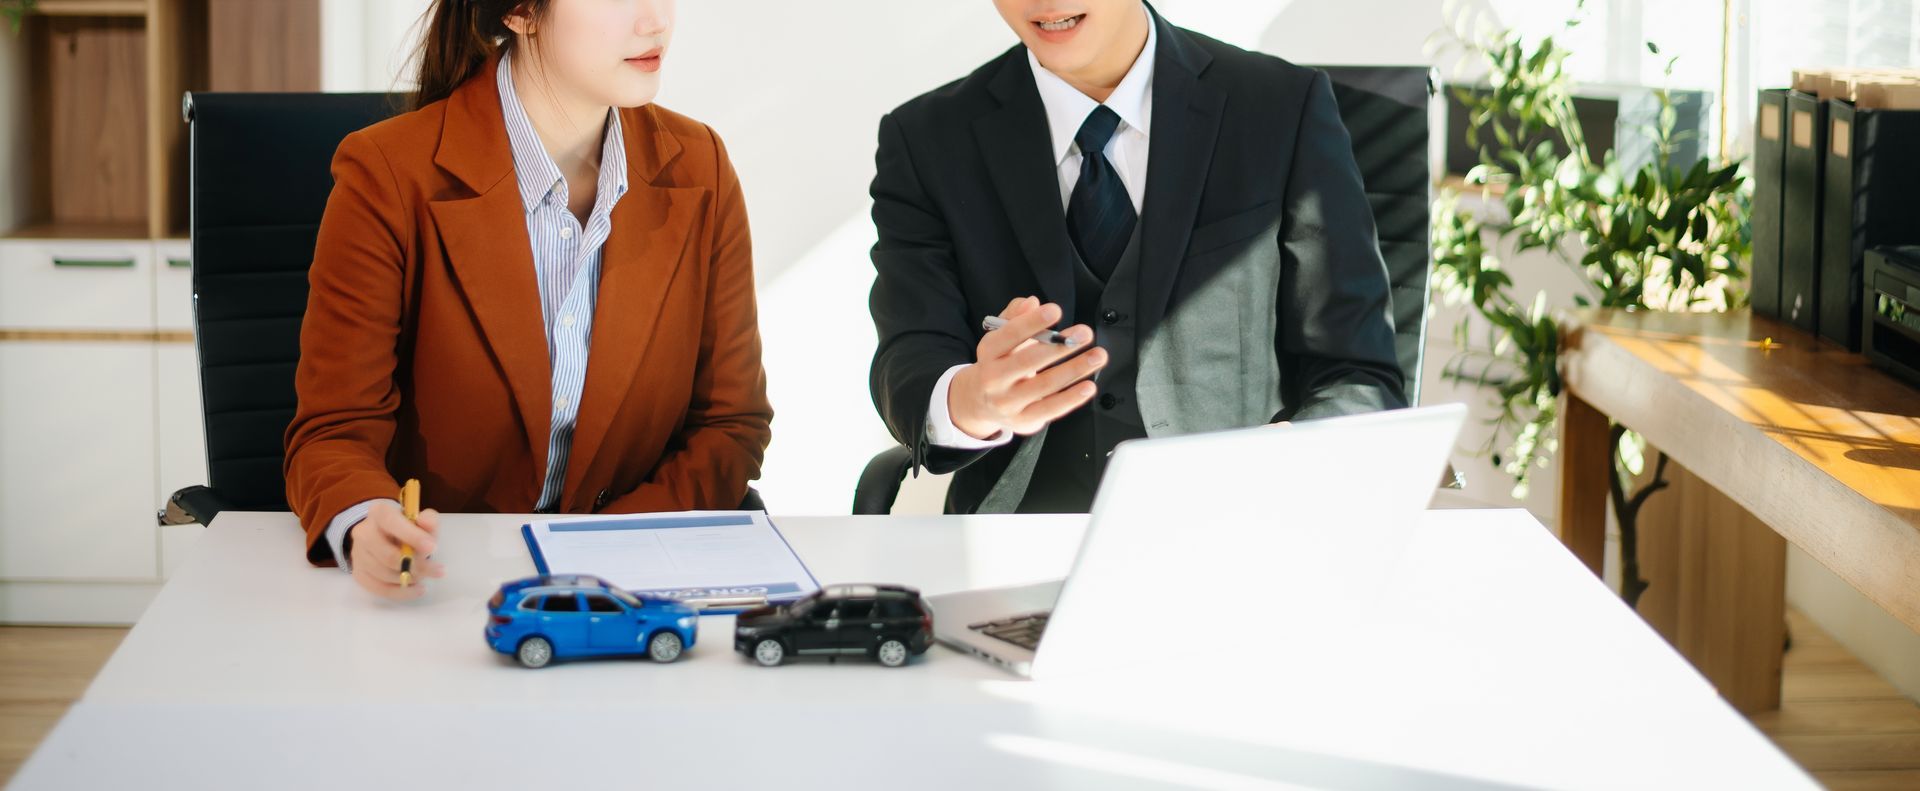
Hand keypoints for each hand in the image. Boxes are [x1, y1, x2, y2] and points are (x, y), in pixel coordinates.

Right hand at [347, 501, 444, 600]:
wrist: (386, 538)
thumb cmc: (408, 529)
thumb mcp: (421, 520)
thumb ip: (428, 520)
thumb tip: (427, 524)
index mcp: (379, 512)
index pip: (391, 522)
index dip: (412, 536)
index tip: (432, 548)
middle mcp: (363, 532)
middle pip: (388, 555)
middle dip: (416, 566)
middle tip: (437, 570)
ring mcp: (358, 554)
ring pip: (384, 574)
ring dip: (410, 578)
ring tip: (424, 575)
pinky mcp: (358, 573)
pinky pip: (380, 589)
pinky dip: (402, 592)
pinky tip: (417, 589)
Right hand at [949, 296, 1107, 439]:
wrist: (980, 402)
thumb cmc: (998, 364)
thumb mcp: (1000, 337)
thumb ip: (1015, 316)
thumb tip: (1031, 302)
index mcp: (988, 352)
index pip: (1008, 335)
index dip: (1032, 322)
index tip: (1054, 311)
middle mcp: (994, 378)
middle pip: (1028, 361)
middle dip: (1060, 346)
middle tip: (1084, 333)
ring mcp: (1009, 402)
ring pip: (1045, 385)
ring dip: (1075, 369)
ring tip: (1096, 356)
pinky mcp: (1024, 419)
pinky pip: (1051, 408)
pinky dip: (1072, 398)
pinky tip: (1088, 386)